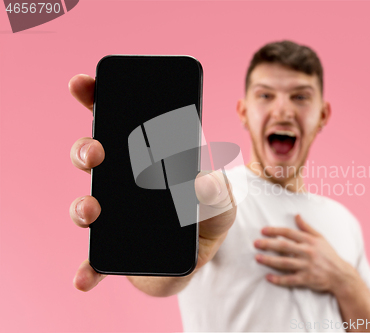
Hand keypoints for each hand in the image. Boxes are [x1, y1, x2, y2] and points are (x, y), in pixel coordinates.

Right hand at [68, 74, 235, 291]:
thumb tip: (202, 179)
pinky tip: (83, 278)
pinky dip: (86, 268)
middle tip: (97, 152)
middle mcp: (125, 185)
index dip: (100, 101)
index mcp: (150, 162)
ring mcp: (115, 217)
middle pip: (95, 157)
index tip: (84, 84)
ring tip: (93, 211)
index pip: (122, 124)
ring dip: (81, 206)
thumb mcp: (223, 204)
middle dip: (86, 148)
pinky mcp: (113, 251)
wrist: (198, 262)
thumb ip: (220, 190)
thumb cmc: (209, 222)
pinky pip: (94, 259)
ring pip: (86, 203)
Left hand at [253, 214, 354, 294]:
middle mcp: (307, 252)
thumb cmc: (329, 255)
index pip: (289, 233)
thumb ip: (306, 227)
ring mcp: (307, 266)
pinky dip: (279, 279)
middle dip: (268, 244)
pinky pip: (290, 280)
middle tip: (256, 243)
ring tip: (257, 258)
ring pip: (284, 263)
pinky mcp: (307, 279)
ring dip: (269, 260)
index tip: (263, 230)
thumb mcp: (320, 238)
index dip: (275, 231)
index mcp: (309, 241)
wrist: (340, 275)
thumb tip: (297, 215)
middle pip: (284, 246)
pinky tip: (268, 277)